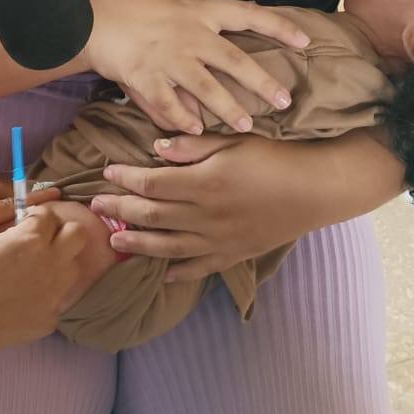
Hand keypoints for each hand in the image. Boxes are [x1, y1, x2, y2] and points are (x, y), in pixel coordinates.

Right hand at [0, 206, 92, 352]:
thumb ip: (16, 234)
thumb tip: (29, 232)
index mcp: (31, 239)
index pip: (51, 215)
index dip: (40, 218)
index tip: (33, 224)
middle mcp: (50, 263)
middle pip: (78, 235)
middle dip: (64, 233)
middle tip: (46, 242)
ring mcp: (54, 293)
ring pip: (72, 269)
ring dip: (58, 265)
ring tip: (35, 274)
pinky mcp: (51, 318)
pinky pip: (55, 300)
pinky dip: (43, 298)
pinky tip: (22, 302)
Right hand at [83, 0, 308, 134]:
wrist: (89, 18)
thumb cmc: (131, 6)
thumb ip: (200, 14)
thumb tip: (235, 18)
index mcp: (199, 11)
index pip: (248, 13)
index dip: (279, 26)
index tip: (305, 40)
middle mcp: (189, 33)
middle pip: (234, 59)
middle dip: (262, 82)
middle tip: (284, 101)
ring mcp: (167, 57)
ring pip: (206, 87)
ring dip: (228, 109)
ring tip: (246, 125)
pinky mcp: (145, 76)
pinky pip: (169, 104)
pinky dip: (182, 119)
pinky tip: (194, 131)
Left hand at [86, 132, 399, 279]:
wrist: (318, 189)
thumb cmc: (276, 157)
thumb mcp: (234, 140)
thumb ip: (193, 146)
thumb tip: (155, 149)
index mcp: (204, 183)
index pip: (151, 183)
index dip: (125, 178)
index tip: (107, 171)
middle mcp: (206, 215)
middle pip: (151, 216)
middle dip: (120, 210)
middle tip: (95, 207)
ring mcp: (220, 239)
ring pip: (168, 246)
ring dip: (138, 244)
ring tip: (115, 242)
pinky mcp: (235, 253)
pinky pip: (201, 267)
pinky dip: (180, 272)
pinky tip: (164, 273)